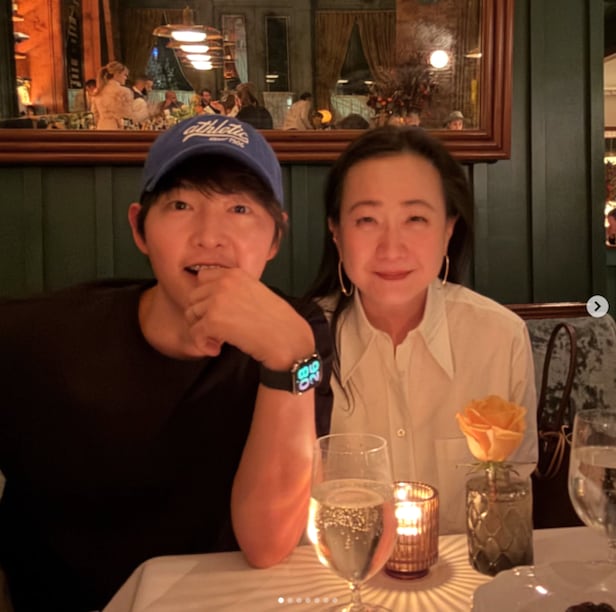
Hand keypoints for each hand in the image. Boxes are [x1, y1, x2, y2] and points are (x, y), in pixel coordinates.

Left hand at [185, 267, 314, 367]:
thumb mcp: (256, 292)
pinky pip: (194, 333)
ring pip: (191, 315)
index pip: (202, 278)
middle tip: (217, 329)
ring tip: (219, 340)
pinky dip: (202, 344)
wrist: (287, 339)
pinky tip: (216, 349)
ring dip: (202, 330)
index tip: (215, 311)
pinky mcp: (213, 320)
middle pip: (193, 297)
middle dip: (201, 315)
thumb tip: (211, 300)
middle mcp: (224, 283)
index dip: (205, 296)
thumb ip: (234, 290)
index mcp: (235, 274)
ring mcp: (217, 301)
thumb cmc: (277, 321)